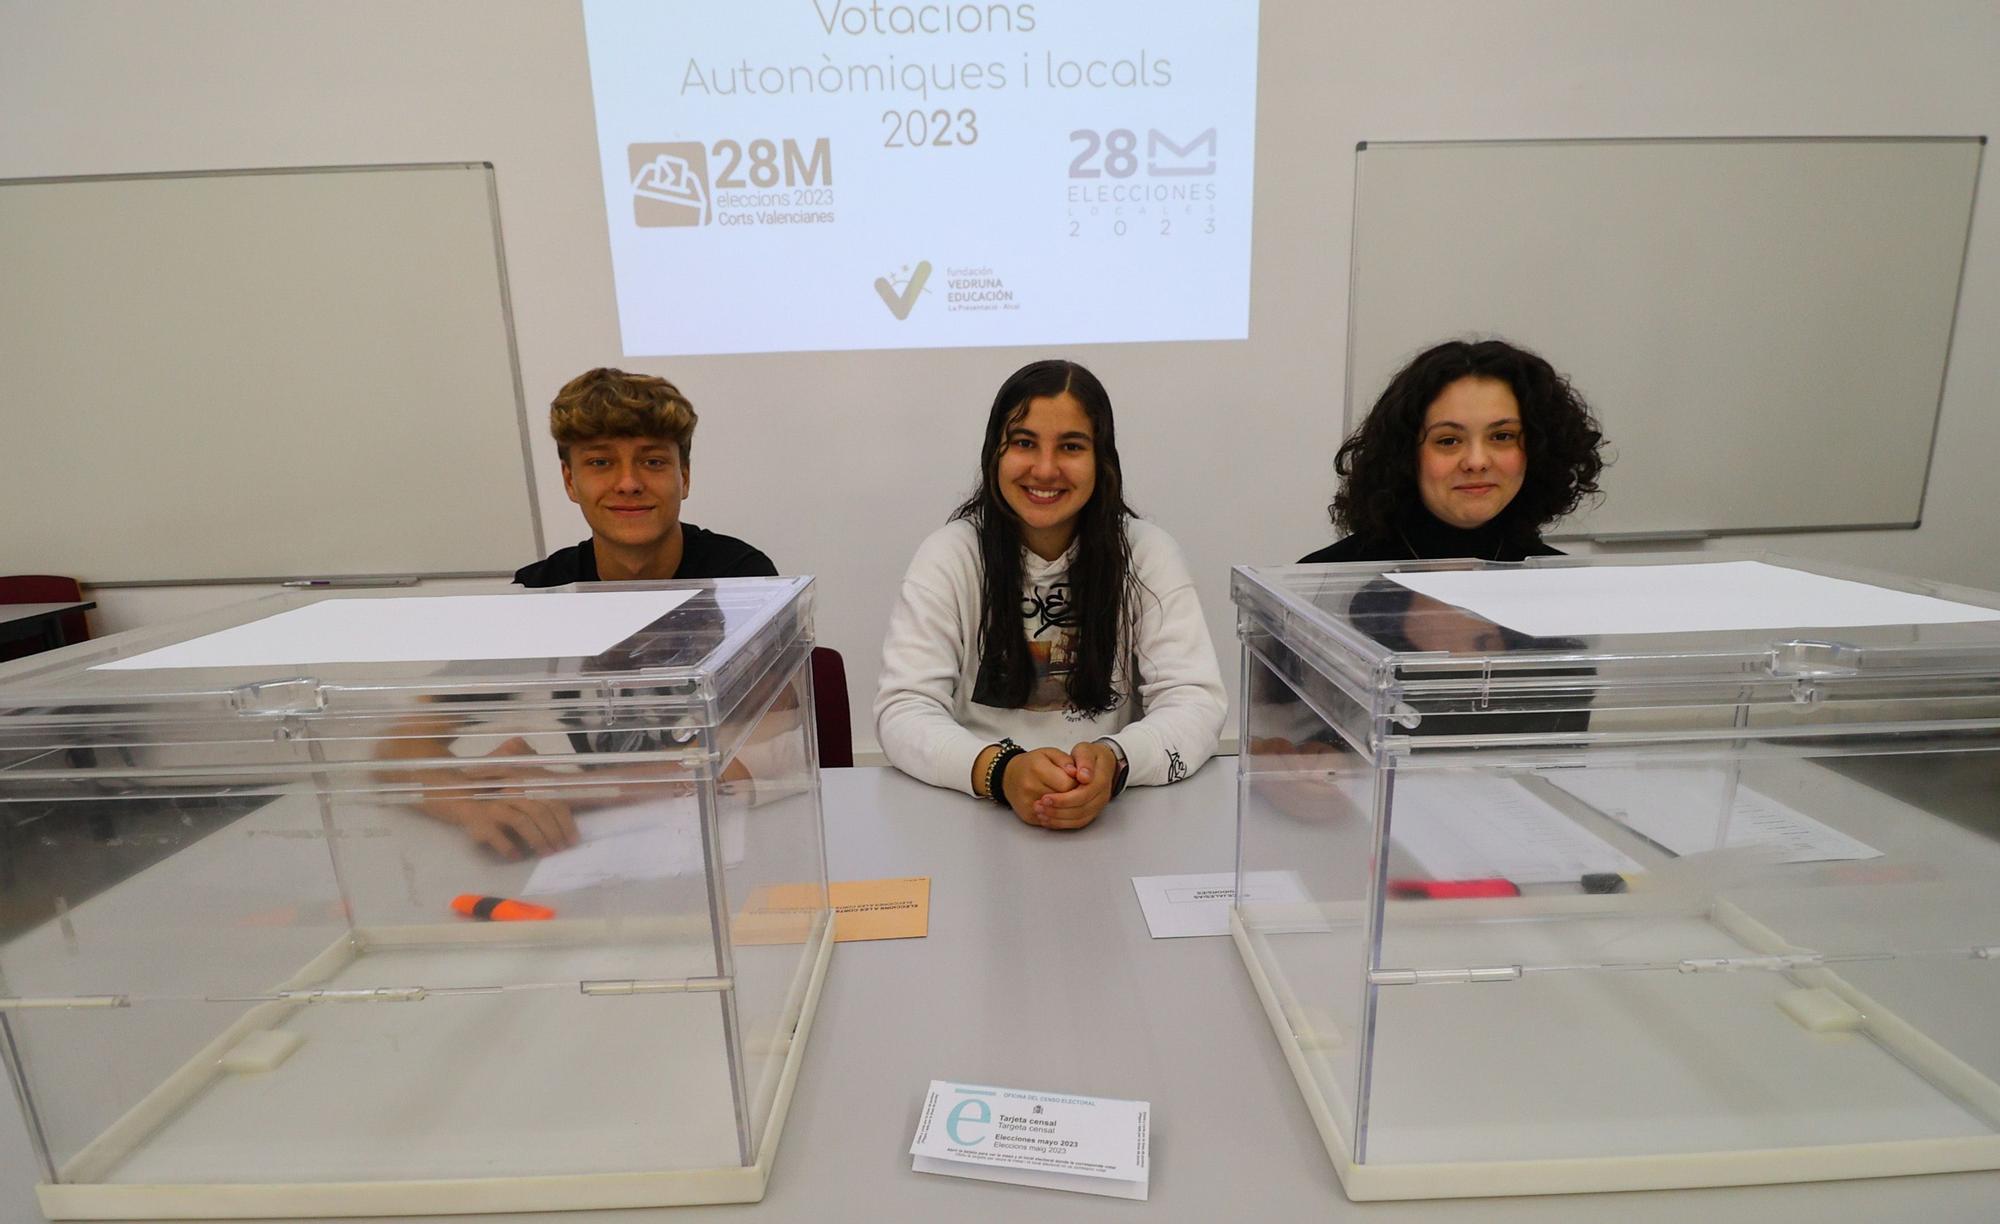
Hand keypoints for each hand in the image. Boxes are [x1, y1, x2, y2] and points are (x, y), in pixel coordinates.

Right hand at [419, 737, 579, 858]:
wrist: (455, 794)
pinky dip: (509, 848)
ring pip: (523, 822)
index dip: (565, 822)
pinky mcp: (479, 820)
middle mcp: (511, 790)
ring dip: (538, 840)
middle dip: (554, 834)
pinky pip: (498, 836)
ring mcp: (494, 804)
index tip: (572, 839)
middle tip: (559, 850)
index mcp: (524, 783)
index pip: (553, 800)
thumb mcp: (517, 789)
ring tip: (545, 853)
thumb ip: (539, 797)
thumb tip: (565, 818)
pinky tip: (517, 856)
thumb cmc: (493, 794)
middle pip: (541, 812)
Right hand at [999, 747, 1080, 828]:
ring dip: (1066, 808)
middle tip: (1074, 790)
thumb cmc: (1032, 764)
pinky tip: (1057, 807)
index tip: (1078, 781)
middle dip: (1074, 796)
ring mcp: (1028, 804)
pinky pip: (1051, 821)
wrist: (1009, 776)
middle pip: (1064, 800)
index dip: (1078, 784)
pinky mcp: (1028, 816)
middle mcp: (1030, 787)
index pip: (1068, 784)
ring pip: (1059, 813)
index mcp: (1038, 769)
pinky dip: (1058, 816)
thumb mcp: (1050, 754)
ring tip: (1066, 798)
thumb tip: (1078, 773)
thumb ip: (1066, 761)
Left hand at [1030, 740, 1117, 830]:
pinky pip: (1078, 823)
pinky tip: (1047, 819)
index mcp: (1101, 779)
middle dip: (1058, 810)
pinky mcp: (1091, 812)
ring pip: (1079, 819)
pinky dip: (1061, 823)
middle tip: (1039, 806)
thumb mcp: (1084, 750)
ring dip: (1058, 818)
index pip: (1083, 794)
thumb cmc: (1088, 756)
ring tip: (1040, 812)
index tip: (1045, 797)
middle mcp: (1102, 795)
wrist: (1099, 763)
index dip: (1064, 799)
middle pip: (1081, 809)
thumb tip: (1084, 776)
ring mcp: (1098, 806)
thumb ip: (1084, 761)